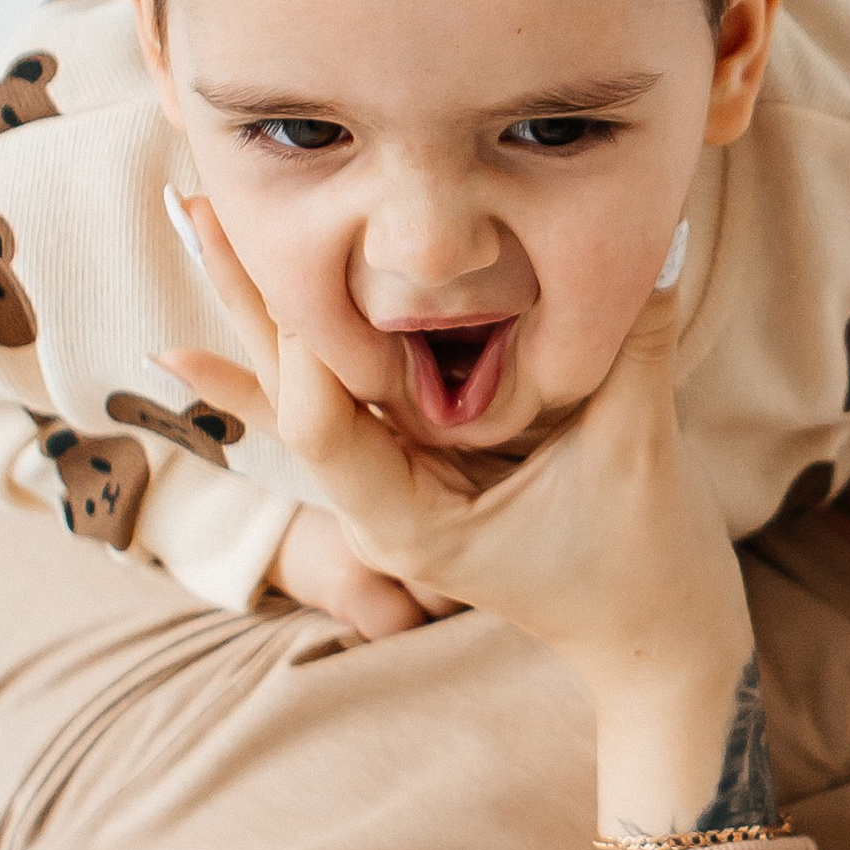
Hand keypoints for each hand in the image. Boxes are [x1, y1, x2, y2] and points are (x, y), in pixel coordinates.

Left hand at [165, 202, 758, 839]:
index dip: (310, 339)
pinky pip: (345, 401)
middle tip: (192, 204)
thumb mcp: (639, 457)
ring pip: (306, 389)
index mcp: (412, 524)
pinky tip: (201, 338)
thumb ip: (633, 347)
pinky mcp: (421, 468)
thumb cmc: (647, 571)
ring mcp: (395, 489)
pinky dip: (293, 354)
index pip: (321, 422)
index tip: (319, 252)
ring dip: (256, 306)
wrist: (656, 645)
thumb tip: (658, 236)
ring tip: (195, 220)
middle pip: (290, 391)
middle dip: (245, 296)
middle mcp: (382, 509)